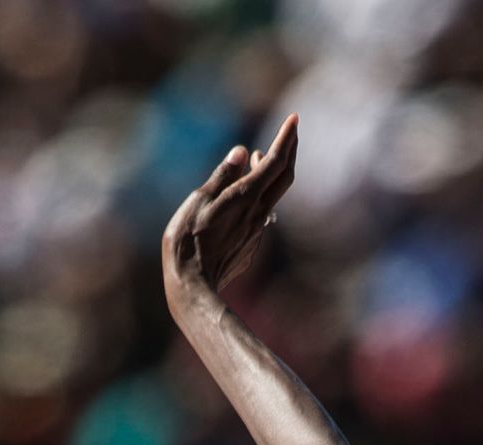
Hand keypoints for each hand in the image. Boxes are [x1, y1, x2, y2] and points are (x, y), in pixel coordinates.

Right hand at [162, 114, 297, 301]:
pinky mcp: (251, 243)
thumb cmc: (188, 243)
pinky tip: (247, 190)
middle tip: (292, 130)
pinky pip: (261, 211)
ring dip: (270, 171)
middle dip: (290, 151)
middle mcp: (258, 213)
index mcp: (246, 198)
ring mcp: (257, 230)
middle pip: (284, 177)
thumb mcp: (199, 201)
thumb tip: (241, 152)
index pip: (274, 162)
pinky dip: (259, 193)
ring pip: (272, 194)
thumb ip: (222, 176)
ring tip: (259, 155)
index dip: (286, 139)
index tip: (295, 118)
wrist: (194, 287)